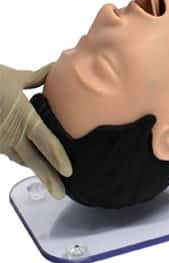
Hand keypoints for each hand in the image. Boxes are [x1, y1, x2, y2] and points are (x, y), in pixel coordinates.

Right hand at [0, 64, 71, 198]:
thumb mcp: (13, 77)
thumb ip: (35, 77)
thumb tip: (53, 68)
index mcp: (22, 118)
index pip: (43, 140)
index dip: (56, 156)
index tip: (68, 171)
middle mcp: (11, 134)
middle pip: (33, 159)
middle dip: (48, 177)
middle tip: (60, 194)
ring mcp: (0, 141)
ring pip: (22, 159)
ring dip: (37, 170)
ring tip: (53, 184)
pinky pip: (10, 153)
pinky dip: (22, 159)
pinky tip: (31, 164)